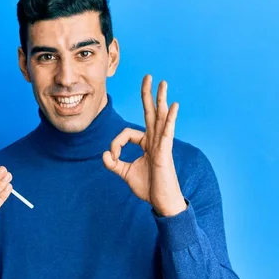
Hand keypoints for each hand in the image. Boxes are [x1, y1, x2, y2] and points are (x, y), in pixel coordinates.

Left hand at [102, 75, 186, 216]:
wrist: (161, 201)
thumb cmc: (148, 187)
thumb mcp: (124, 173)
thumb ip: (113, 163)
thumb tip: (104, 155)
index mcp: (147, 144)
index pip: (127, 134)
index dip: (115, 144)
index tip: (112, 157)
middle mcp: (155, 140)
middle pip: (151, 112)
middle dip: (148, 94)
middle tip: (148, 76)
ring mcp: (161, 144)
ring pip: (160, 116)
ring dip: (161, 99)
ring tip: (163, 83)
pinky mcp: (165, 151)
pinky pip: (167, 131)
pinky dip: (170, 118)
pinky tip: (174, 105)